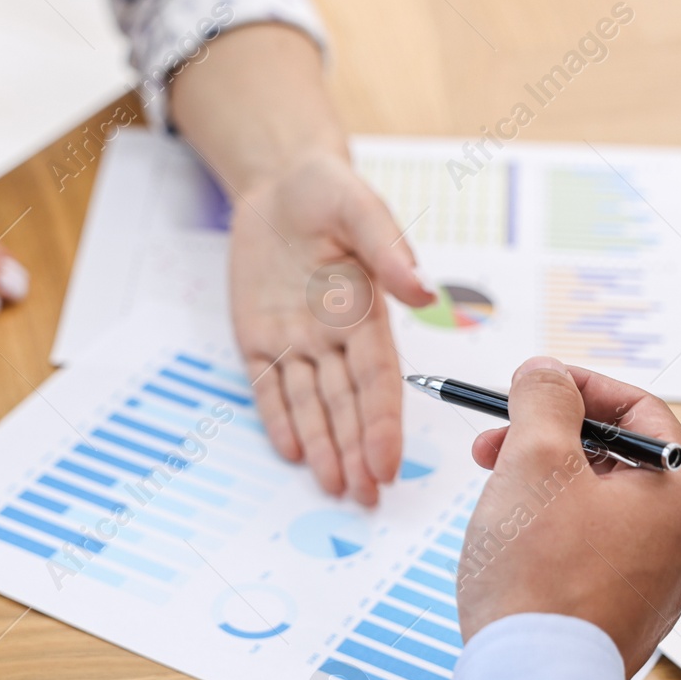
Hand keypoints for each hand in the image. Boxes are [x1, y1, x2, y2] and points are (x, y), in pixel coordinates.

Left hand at [230, 150, 434, 505]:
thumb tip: (422, 292)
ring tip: (334, 489)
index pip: (377, 379)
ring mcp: (296, 342)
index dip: (383, 423)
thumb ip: (387, 249)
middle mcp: (334, 337)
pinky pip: (268, 387)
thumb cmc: (327, 192)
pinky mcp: (257, 340)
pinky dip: (278, 420)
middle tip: (366, 496)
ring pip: (310, 405)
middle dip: (357, 451)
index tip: (386, 462)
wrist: (277, 182)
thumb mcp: (358, 208)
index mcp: (366, 313)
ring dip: (323, 447)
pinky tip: (292, 454)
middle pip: (346, 404)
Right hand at [456, 357, 680, 673]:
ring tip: (495, 499)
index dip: (580, 388)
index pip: (640, 411)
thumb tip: (546, 373)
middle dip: (547, 442)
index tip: (531, 386)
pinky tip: (510, 548)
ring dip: (542, 489)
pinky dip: (548, 537)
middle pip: (614, 461)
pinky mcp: (617, 619)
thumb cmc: (540, 575)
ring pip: (595, 510)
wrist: (532, 679)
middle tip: (493, 444)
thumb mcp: (535, 458)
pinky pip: (585, 556)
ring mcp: (651, 588)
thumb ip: (543, 400)